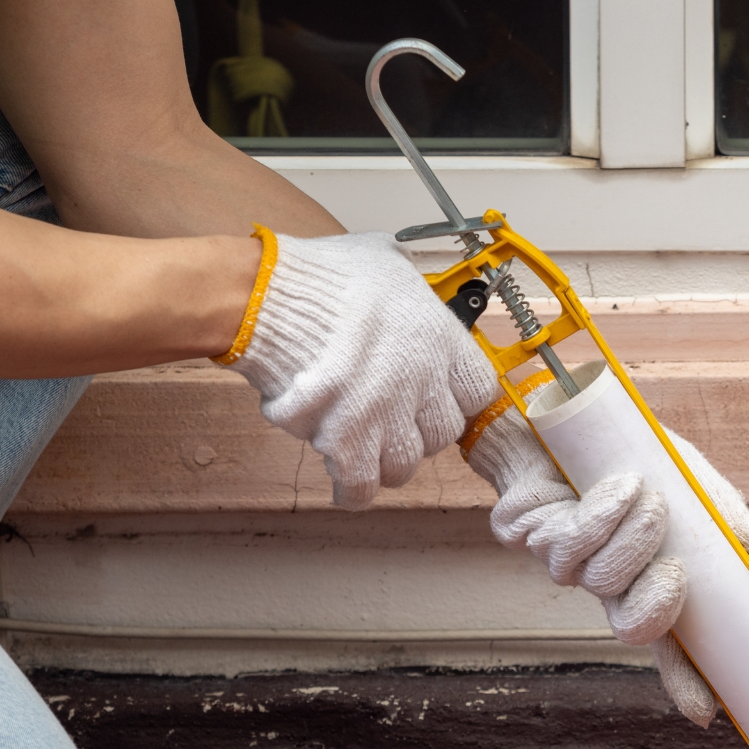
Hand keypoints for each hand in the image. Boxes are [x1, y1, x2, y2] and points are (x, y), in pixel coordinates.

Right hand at [225, 231, 501, 508]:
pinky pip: (363, 486)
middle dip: (419, 431)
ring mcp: (387, 416)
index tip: (438, 398)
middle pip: (442, 434)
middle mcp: (423, 381)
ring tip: (364, 445)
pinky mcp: (347, 443)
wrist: (270, 298)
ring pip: (405, 465)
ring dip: (385, 460)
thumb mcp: (382, 257)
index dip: (457, 398)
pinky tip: (346, 484)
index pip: (478, 391)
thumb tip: (405, 277)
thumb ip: (407, 280)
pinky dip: (354, 491)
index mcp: (441, 339)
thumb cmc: (321, 275)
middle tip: (392, 420)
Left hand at [464, 380, 748, 726]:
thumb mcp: (695, 485)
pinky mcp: (524, 536)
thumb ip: (727, 522)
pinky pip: (568, 543)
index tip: (706, 711)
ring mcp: (563, 562)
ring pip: (601, 582)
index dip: (686, 680)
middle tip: (675, 568)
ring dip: (634, 537)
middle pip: (630, 628)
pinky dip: (603, 511)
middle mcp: (605, 581)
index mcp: (648, 578)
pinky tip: (619, 484)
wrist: (568, 413)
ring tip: (646, 493)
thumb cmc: (634, 453)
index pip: (669, 644)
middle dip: (658, 603)